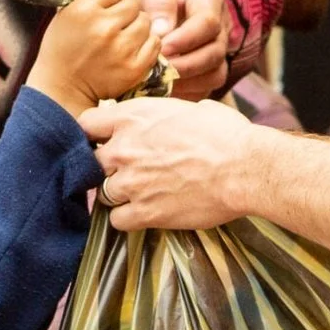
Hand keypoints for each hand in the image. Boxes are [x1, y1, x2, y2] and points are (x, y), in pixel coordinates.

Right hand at [27, 0, 159, 113]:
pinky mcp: (134, 68)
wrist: (62, 89)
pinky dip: (145, 44)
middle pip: (134, 2)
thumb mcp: (70, 13)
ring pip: (146, 21)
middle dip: (126, 9)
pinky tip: (129, 50)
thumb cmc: (63, 47)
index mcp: (84, 10)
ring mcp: (121, 49)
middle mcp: (104, 27)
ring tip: (120, 38)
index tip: (108, 1)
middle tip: (112, 24)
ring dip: (136, 26)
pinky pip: (155, 42)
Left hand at [80, 97, 258, 227]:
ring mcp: (131, 183)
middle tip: (130, 171)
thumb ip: (164, 115)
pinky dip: (127, 219)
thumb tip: (169, 119)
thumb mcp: (190, 108)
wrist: (244, 168)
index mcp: (132, 117)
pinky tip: (144, 213)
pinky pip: (117, 221)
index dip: (94, 135)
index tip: (105, 142)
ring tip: (142, 194)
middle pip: (92, 162)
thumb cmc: (226, 133)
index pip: (86, 124)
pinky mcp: (144, 212)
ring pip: (103, 194)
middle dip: (108, 168)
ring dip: (119, 195)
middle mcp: (123, 149)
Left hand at [136, 0, 230, 95]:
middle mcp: (221, 28)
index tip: (162, 47)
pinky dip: (186, 94)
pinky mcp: (210, 71)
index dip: (186, 39)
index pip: (208, 23)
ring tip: (159, 82)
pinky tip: (163, 91)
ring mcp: (218, 51)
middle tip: (158, 69)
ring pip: (215, 75)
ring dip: (187, 82)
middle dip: (185, 65)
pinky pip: (205, 90)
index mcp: (210, 0)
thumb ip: (159, 2)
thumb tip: (161, 32)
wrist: (170, 1)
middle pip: (215, 53)